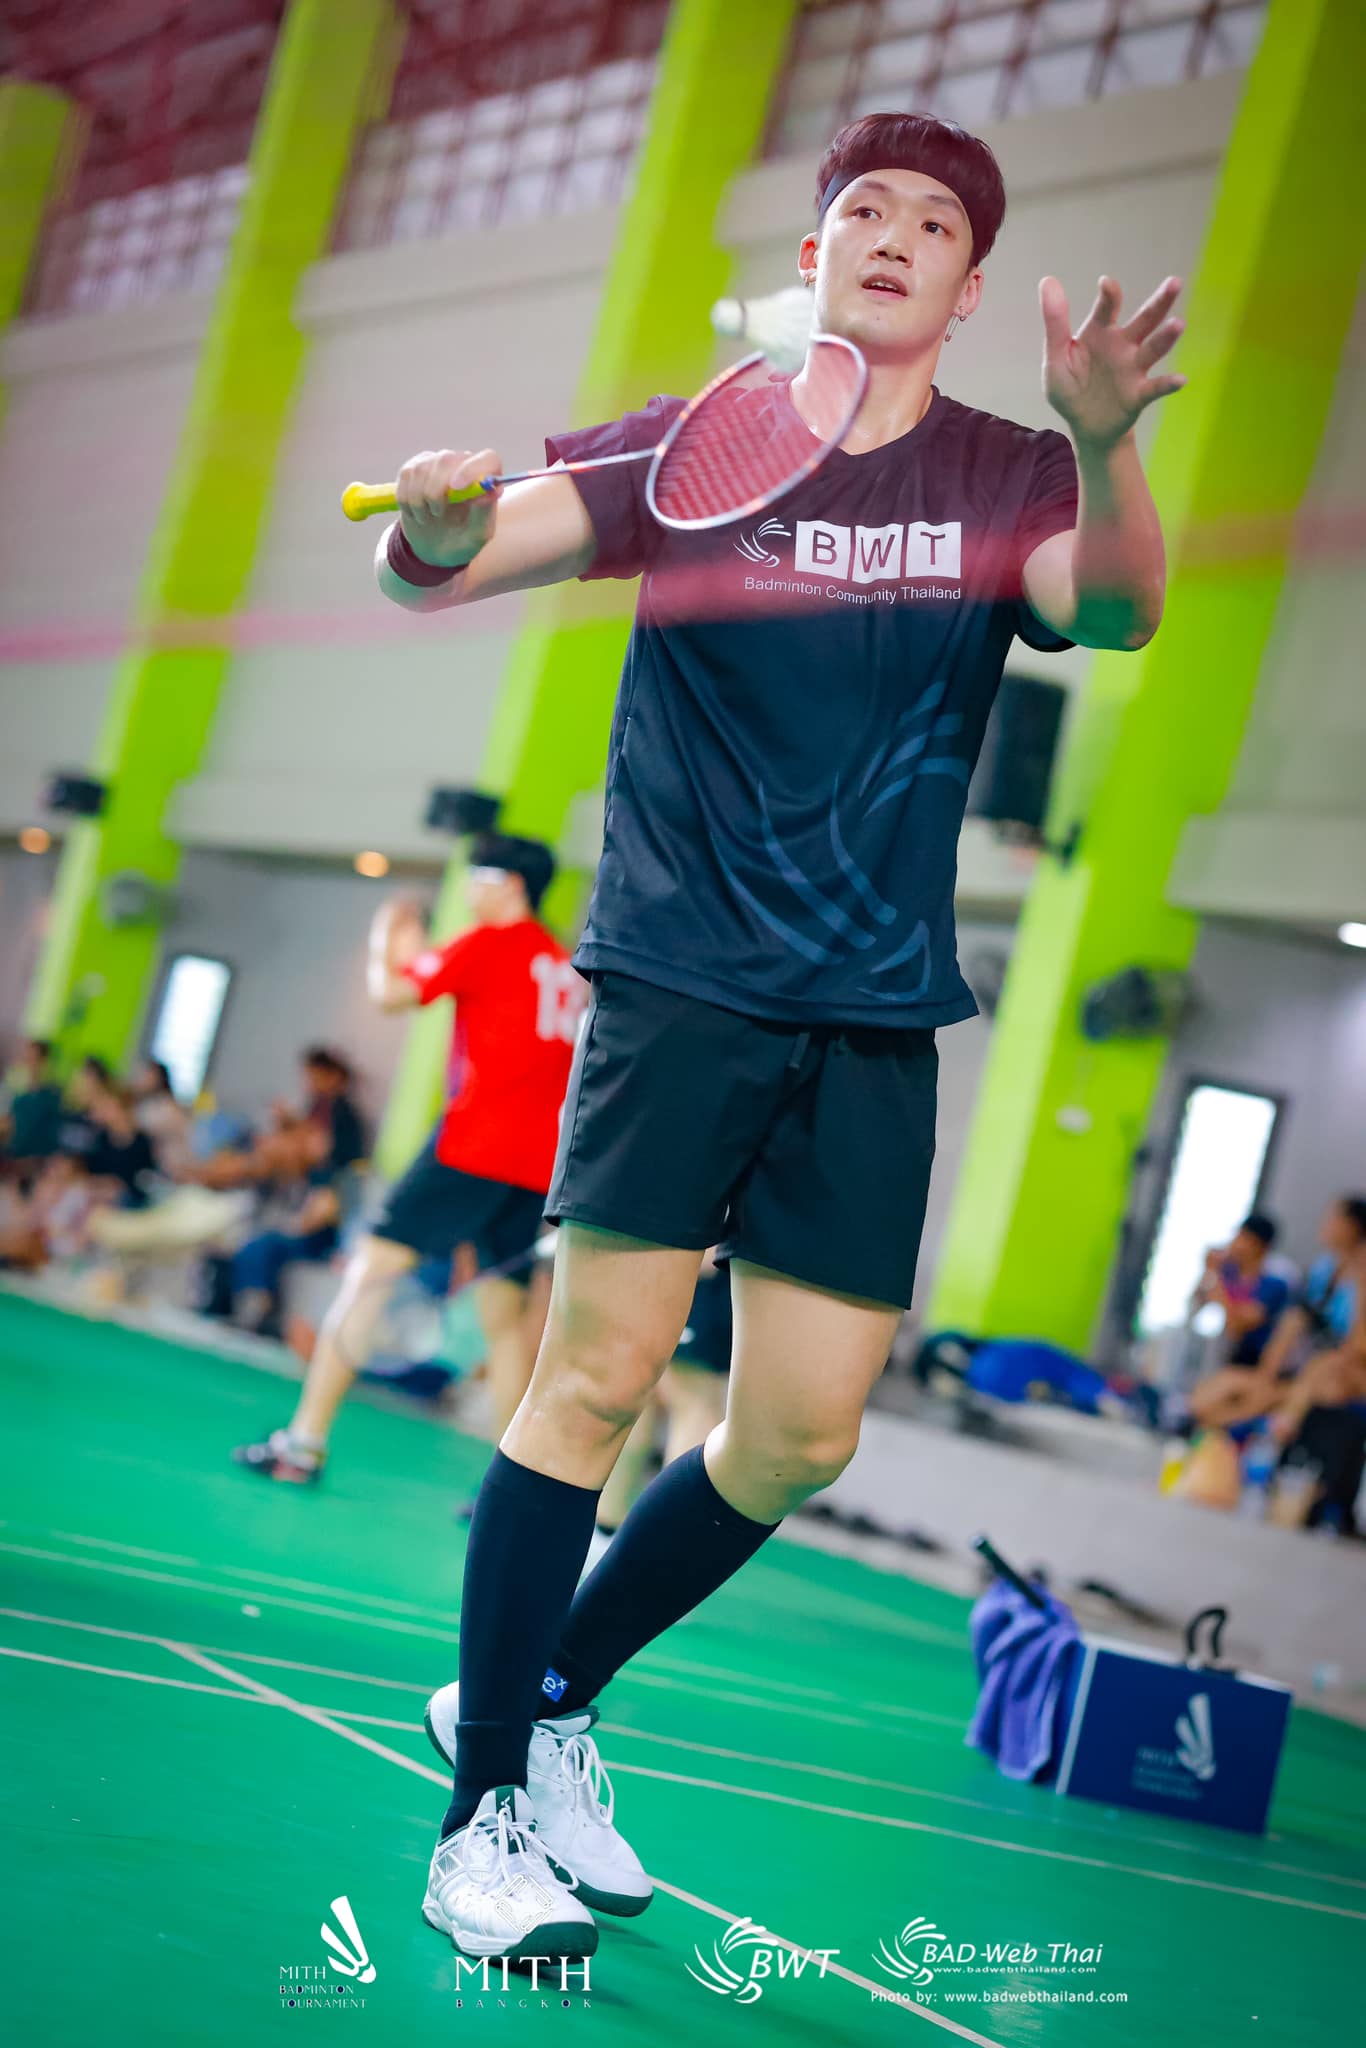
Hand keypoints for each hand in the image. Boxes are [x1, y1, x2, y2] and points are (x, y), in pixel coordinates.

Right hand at [396, 447, 501, 569]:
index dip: (471, 470)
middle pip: (447, 459)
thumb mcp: (477, 535)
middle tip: (437, 514)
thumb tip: (489, 492)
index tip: (456, 488)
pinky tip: (414, 511)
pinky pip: (406, 474)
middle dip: (436, 490)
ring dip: (419, 499)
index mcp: (486, 479)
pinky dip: (406, 498)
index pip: (488, 459)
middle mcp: (463, 464)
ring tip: (426, 517)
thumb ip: (484, 513)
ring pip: (422, 468)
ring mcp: (437, 463)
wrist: (435, 547)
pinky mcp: (415, 467)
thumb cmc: (462, 540)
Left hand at [1040, 274, 1184, 450]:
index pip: (1107, 309)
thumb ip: (1055, 322)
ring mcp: (1133, 369)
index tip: (1106, 284)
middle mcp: (1122, 345)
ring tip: (1178, 324)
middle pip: (1144, 320)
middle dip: (1160, 302)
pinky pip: (1155, 388)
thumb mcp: (1056, 357)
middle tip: (1175, 282)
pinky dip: (1168, 384)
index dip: (1109, 295)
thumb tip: (1047, 280)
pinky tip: (1180, 379)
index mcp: (1100, 333)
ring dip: (1166, 338)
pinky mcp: (1139, 395)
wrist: (1085, 426)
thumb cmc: (1070, 388)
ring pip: (1153, 349)